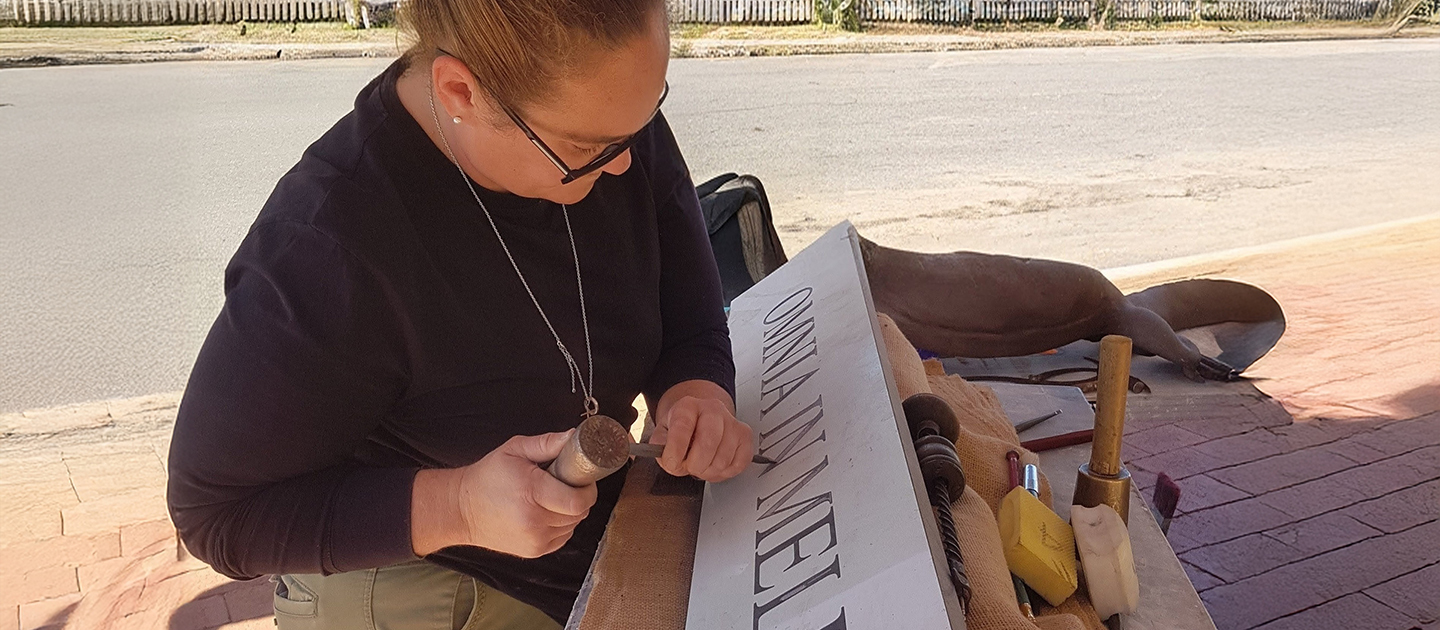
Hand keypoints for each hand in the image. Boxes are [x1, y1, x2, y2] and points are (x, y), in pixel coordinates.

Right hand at [412, 431, 596, 557]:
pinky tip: (545, 512)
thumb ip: (546, 443)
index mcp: (531, 493)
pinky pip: (563, 537)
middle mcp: (534, 521)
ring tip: (551, 497)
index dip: (587, 488)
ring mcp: (535, 540)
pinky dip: (561, 524)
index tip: (582, 478)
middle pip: (579, 513)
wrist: (462, 510)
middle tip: (565, 484)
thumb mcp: (514, 450)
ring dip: (570, 511)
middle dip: (579, 497)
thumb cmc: (487, 478)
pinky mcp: (534, 551)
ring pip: (573, 525)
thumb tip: (572, 437)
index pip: (578, 500)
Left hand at [650, 395, 753, 482]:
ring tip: (701, 465)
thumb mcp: (663, 432)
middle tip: (688, 466)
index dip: (675, 451)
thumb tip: (666, 458)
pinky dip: (724, 473)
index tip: (672, 463)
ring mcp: (732, 422)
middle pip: (708, 444)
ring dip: (708, 472)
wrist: (701, 418)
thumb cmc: (682, 428)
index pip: (682, 427)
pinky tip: (715, 465)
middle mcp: (713, 410)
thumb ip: (659, 446)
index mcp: (688, 406)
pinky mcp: (745, 437)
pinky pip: (738, 465)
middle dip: (695, 465)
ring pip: (723, 460)